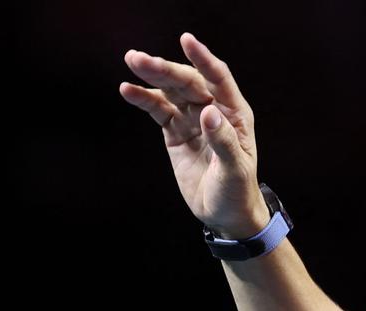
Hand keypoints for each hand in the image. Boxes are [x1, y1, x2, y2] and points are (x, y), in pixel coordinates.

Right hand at [119, 33, 271, 238]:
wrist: (225, 215)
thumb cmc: (237, 192)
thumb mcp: (234, 170)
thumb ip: (222, 141)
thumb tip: (208, 112)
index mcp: (235, 114)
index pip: (218, 79)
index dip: (203, 59)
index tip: (186, 40)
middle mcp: (214, 111)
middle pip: (189, 82)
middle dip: (166, 69)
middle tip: (139, 59)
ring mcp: (193, 120)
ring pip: (171, 92)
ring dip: (152, 77)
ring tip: (132, 62)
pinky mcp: (176, 133)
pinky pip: (159, 110)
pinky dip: (144, 100)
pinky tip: (128, 90)